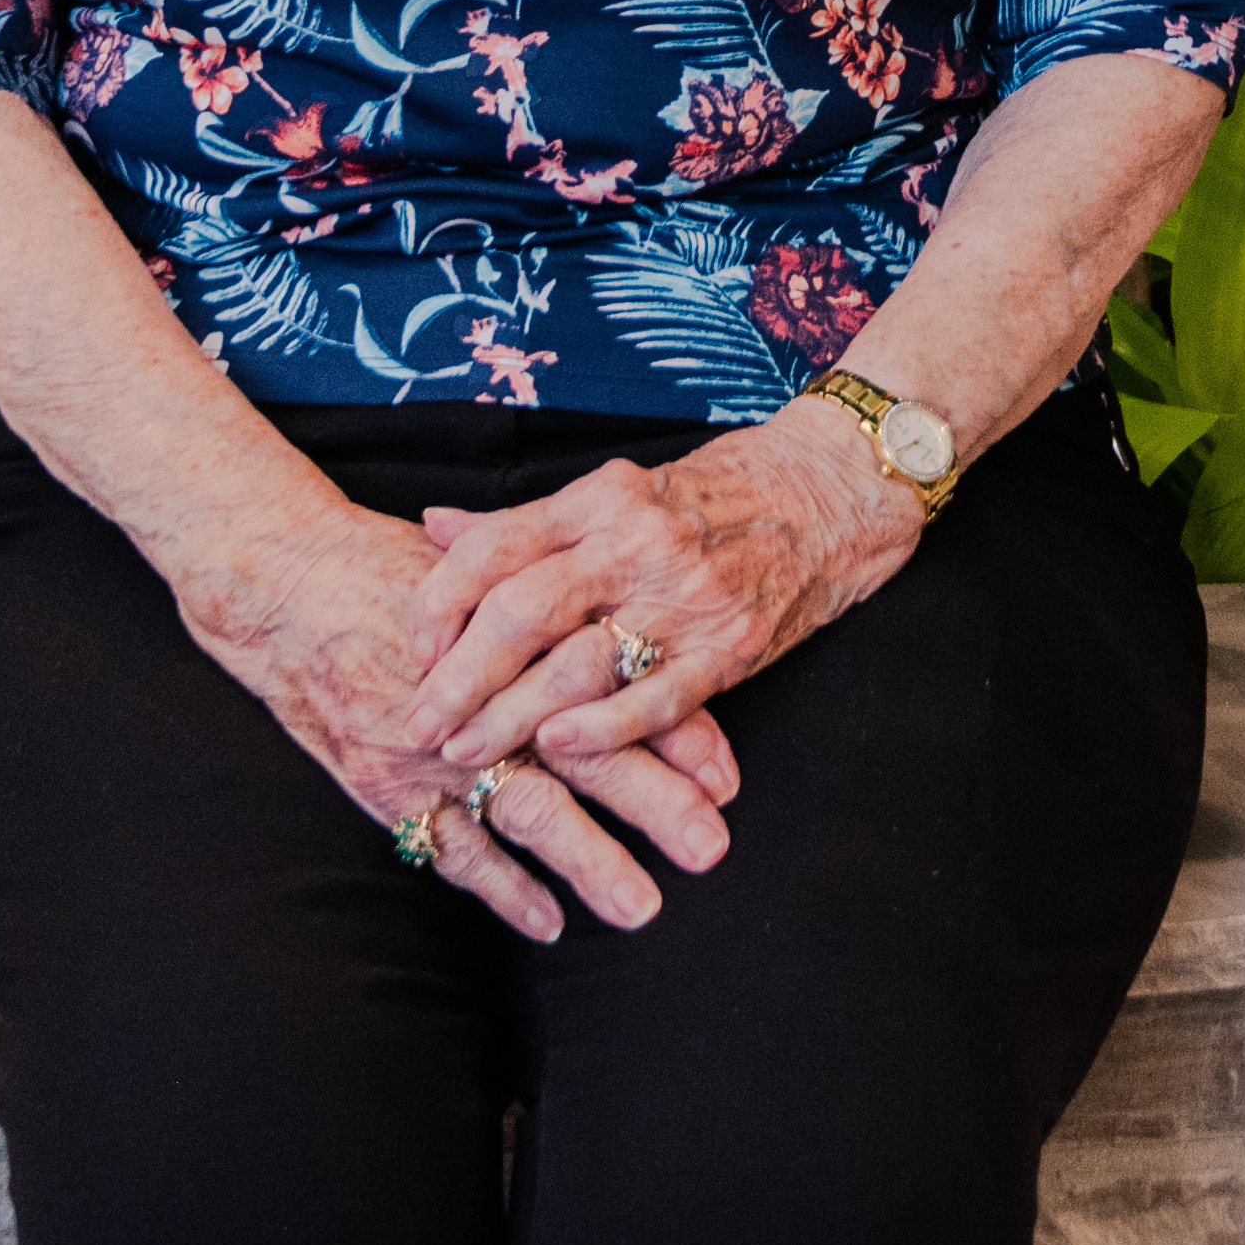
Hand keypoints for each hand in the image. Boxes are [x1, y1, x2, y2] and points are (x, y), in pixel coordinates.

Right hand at [182, 498, 743, 942]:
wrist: (284, 585)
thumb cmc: (391, 573)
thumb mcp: (481, 574)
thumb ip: (554, 604)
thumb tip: (635, 635)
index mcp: (518, 635)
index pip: (613, 689)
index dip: (672, 734)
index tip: (728, 779)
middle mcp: (484, 694)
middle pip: (583, 754)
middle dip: (654, 805)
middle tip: (712, 848)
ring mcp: (434, 747)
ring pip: (525, 811)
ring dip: (588, 862)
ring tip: (643, 907)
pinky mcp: (385, 785)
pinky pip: (451, 848)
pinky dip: (500, 888)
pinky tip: (548, 923)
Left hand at [406, 402, 919, 778]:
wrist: (834, 489)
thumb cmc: (718, 491)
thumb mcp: (619, 489)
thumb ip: (527, 521)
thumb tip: (436, 527)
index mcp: (600, 498)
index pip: (497, 547)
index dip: (441, 599)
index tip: (409, 644)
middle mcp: (635, 542)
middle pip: (523, 612)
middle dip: (458, 677)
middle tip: (416, 721)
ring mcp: (684, 597)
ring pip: (577, 663)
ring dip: (510, 717)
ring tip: (466, 755)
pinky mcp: (729, 647)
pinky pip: (653, 699)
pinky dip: (600, 729)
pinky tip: (558, 750)